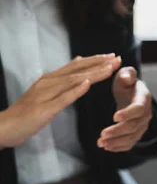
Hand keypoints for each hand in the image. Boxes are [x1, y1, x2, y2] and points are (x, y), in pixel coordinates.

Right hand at [0, 54, 120, 148]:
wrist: (4, 127)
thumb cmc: (27, 111)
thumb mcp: (47, 91)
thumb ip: (62, 78)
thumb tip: (78, 61)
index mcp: (50, 79)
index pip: (76, 66)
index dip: (95, 60)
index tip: (113, 57)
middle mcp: (48, 82)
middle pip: (77, 70)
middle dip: (99, 64)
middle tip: (117, 59)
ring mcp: (45, 95)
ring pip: (73, 81)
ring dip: (92, 74)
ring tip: (109, 69)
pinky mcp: (43, 109)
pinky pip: (62, 98)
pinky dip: (75, 91)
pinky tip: (87, 85)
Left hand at [98, 67, 151, 152]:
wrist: (132, 94)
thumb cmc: (127, 84)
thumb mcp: (126, 74)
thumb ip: (127, 74)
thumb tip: (125, 78)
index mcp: (144, 98)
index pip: (139, 108)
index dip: (128, 113)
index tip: (114, 117)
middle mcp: (146, 114)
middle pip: (134, 126)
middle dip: (118, 131)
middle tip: (102, 134)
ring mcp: (142, 125)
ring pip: (132, 137)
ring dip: (116, 142)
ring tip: (101, 143)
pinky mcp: (136, 133)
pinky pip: (130, 143)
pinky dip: (118, 147)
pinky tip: (106, 147)